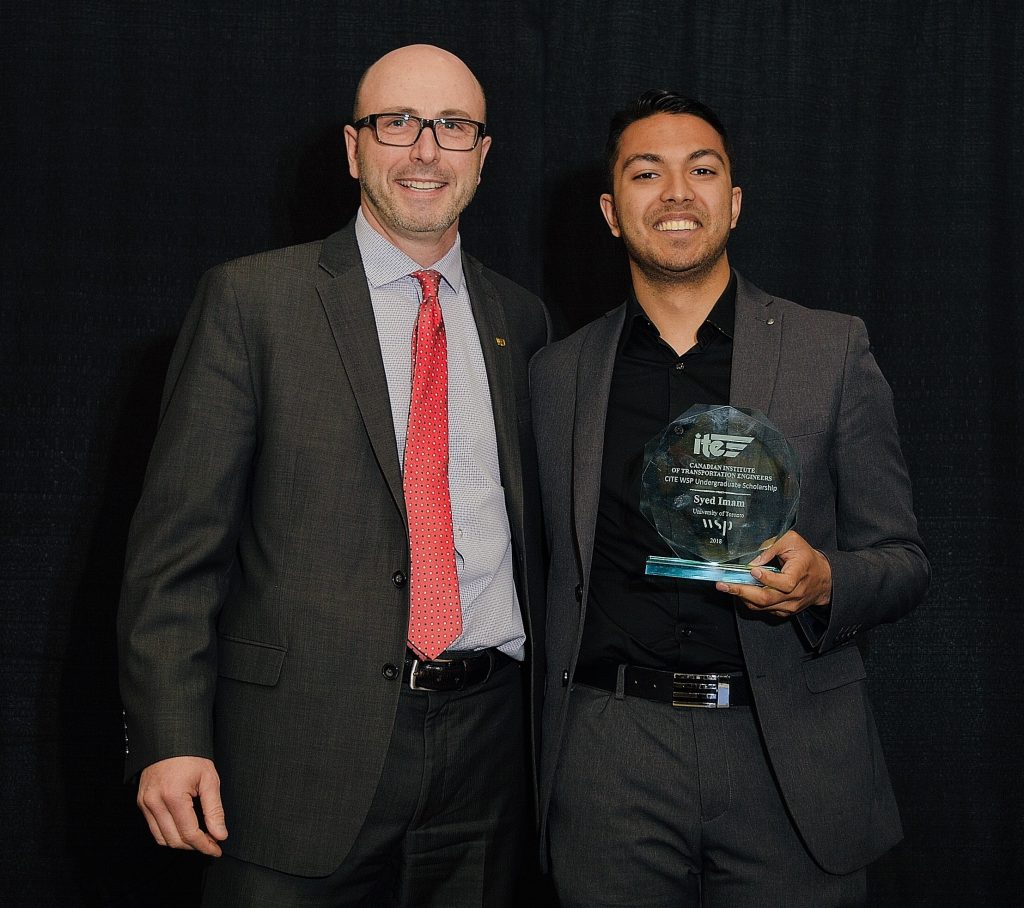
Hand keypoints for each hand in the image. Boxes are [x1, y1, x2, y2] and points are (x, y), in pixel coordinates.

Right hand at [137, 756, 227, 855]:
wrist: (170, 739)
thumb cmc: (191, 757)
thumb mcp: (209, 779)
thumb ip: (214, 810)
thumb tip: (220, 834)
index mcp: (173, 796)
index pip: (189, 833)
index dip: (205, 845)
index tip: (217, 849)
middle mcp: (154, 802)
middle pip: (174, 840)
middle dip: (194, 846)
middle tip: (211, 843)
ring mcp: (145, 803)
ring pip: (162, 838)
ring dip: (181, 842)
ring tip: (199, 838)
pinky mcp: (141, 803)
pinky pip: (154, 828)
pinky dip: (169, 834)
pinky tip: (183, 829)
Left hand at [715, 530, 831, 617]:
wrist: (823, 578)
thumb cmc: (805, 557)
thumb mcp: (791, 541)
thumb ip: (772, 546)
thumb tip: (753, 560)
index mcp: (800, 573)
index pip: (786, 583)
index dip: (768, 579)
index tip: (753, 570)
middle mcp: (796, 593)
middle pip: (768, 598)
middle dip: (742, 591)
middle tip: (724, 585)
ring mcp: (790, 605)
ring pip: (763, 606)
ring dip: (742, 596)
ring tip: (725, 587)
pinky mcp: (784, 611)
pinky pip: (764, 609)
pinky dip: (749, 601)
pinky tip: (739, 592)